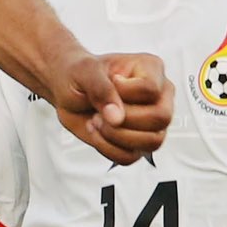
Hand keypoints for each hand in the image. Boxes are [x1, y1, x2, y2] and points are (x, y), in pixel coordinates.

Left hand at [49, 52, 171, 162]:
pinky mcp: (139, 142)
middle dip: (124, 120)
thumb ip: (101, 89)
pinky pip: (132, 157)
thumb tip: (117, 117)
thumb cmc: (79, 74)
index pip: (151, 89)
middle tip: (100, 112)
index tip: (109, 84)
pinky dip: (108, 149)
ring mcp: (152, 122)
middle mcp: (159, 96)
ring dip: (116, 137)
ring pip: (152, 141)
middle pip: (160, 118)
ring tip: (97, 121)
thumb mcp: (85, 71)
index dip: (125, 93)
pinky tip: (97, 132)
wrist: (66, 89)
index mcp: (151, 69)